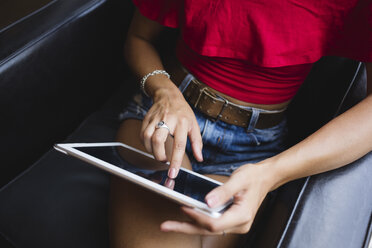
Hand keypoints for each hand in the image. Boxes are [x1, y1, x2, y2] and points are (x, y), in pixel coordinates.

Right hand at [140, 85, 202, 177]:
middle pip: (158, 140)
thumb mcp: (194, 125)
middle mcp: (168, 120)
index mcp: (182, 122)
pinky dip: (145, 144)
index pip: (179, 144)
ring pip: (147, 138)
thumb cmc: (183, 112)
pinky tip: (152, 146)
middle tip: (164, 160)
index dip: (175, 160)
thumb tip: (200, 158)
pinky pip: (142, 135)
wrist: (168, 96)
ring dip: (151, 151)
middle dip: (159, 156)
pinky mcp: (146, 119)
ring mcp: (155, 119)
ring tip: (158, 153)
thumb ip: (197, 142)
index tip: (173, 173)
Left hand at [160, 163, 275, 234]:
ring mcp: (235, 224)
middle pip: (208, 230)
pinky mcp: (230, 220)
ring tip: (170, 223)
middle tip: (165, 226)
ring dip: (189, 225)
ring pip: (208, 229)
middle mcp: (239, 224)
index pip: (214, 223)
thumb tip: (206, 202)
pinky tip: (185, 216)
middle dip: (185, 227)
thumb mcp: (239, 180)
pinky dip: (197, 220)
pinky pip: (211, 223)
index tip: (183, 206)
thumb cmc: (253, 176)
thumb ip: (222, 192)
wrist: (265, 177)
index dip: (197, 216)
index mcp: (242, 215)